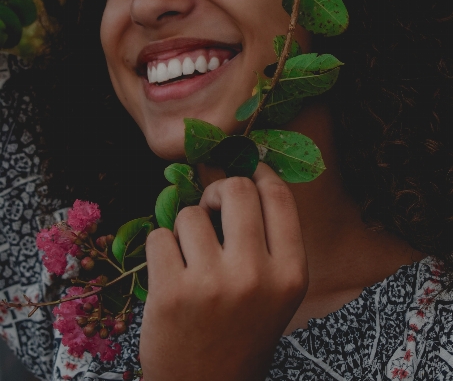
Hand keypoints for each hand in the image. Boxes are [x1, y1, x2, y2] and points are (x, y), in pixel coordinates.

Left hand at [139, 163, 307, 380]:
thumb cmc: (241, 333)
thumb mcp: (276, 292)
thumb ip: (269, 240)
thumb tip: (244, 174)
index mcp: (291, 274)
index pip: (279, 196)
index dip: (259, 172)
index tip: (246, 169)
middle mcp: (256, 276)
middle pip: (236, 190)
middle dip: (217, 191)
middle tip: (210, 209)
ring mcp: (212, 285)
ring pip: (190, 212)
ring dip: (185, 227)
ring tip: (189, 258)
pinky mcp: (171, 294)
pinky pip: (159, 235)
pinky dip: (160, 248)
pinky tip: (169, 273)